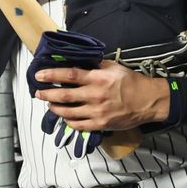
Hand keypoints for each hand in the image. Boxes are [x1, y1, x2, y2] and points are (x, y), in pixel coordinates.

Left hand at [33, 60, 168, 131]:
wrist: (148, 101)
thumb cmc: (131, 82)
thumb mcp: (113, 67)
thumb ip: (94, 65)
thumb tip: (76, 62)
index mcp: (98, 78)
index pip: (69, 76)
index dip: (52, 75)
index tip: (39, 75)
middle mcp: (95, 95)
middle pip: (64, 96)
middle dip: (47, 94)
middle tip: (38, 93)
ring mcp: (97, 112)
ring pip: (68, 112)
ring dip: (55, 108)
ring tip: (49, 104)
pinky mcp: (100, 124)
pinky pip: (78, 125)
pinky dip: (68, 121)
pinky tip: (65, 116)